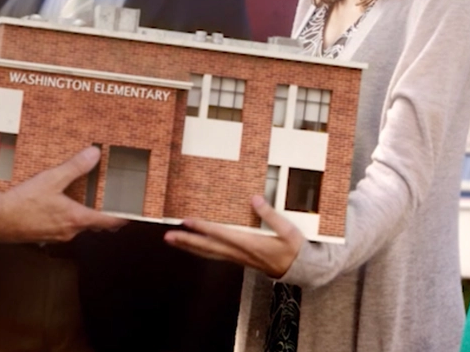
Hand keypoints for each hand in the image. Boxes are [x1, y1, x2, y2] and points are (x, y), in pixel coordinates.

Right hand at [0, 146, 125, 242]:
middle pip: (94, 224)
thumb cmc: (22, 203)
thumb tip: (94, 154)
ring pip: (77, 226)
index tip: (133, 213)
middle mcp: (68, 231)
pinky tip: (57, 205)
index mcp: (75, 218)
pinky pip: (60, 226)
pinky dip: (65, 217)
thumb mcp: (51, 179)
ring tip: (85, 199)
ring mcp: (55, 235)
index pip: (108, 221)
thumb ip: (74, 167)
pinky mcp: (42, 235)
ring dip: (83, 215)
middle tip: (112, 203)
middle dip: (104, 215)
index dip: (122, 217)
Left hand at [163, 195, 304, 278]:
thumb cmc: (294, 249)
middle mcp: (240, 253)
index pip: (222, 235)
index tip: (188, 221)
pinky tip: (192, 247)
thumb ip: (271, 215)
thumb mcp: (288, 230)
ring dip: (189, 247)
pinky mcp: (238, 259)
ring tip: (172, 240)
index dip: (204, 228)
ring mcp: (238, 258)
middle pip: (208, 248)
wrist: (301, 271)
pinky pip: (214, 255)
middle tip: (169, 236)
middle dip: (188, 241)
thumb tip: (255, 199)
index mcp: (250, 244)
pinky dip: (200, 250)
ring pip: (209, 253)